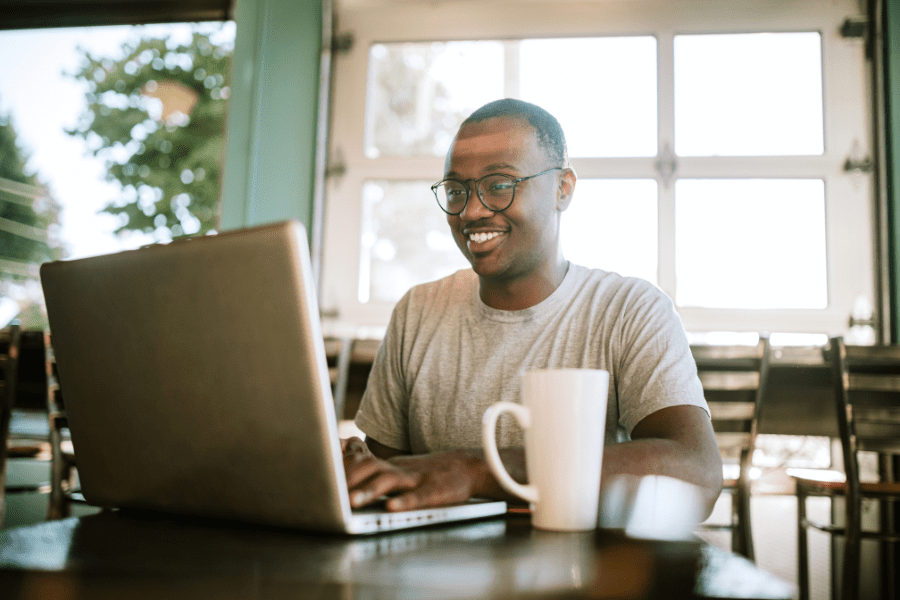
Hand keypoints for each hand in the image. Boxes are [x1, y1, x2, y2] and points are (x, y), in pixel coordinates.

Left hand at [341, 440, 485, 511]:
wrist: (465, 467)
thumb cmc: (426, 474)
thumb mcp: (397, 471)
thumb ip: (373, 472)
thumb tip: (341, 476)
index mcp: (388, 466)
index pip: (358, 462)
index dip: (338, 468)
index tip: (316, 474)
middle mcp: (398, 470)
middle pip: (369, 468)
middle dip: (346, 480)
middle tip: (327, 493)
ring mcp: (416, 479)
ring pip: (389, 481)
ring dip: (368, 491)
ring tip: (351, 502)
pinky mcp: (434, 491)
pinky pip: (418, 496)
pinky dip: (404, 501)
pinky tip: (392, 508)